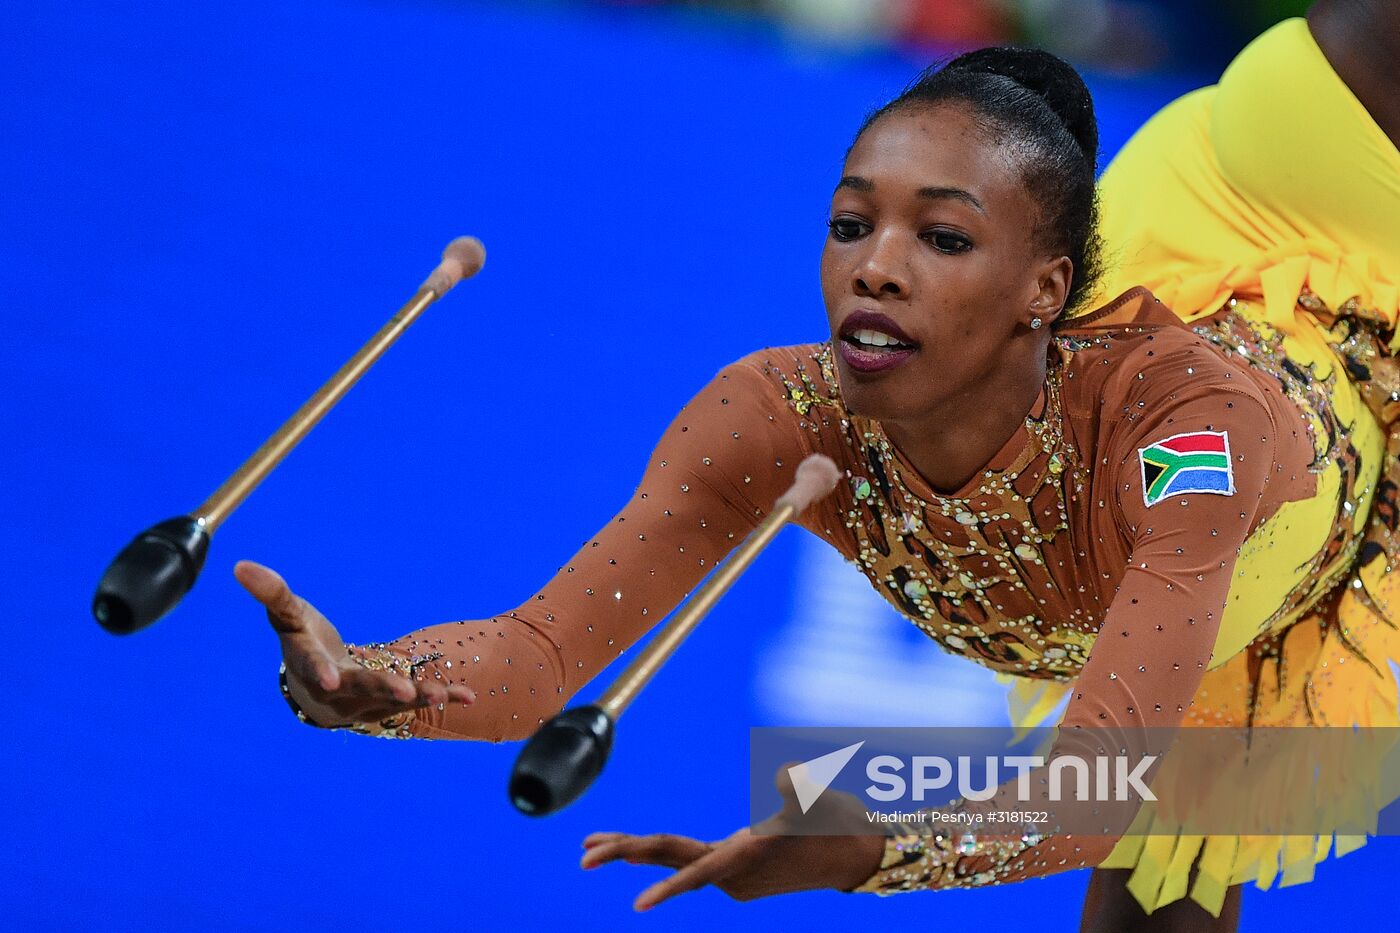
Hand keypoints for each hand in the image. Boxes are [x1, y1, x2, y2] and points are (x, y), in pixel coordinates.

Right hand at [234, 560, 474, 726]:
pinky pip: (419, 701)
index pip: (312, 669)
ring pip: (394, 702)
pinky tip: (469, 696)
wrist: (322, 690)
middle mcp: (340, 691)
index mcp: (310, 666)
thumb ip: (272, 594)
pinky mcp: (394, 702)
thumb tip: (240, 565)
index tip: (327, 679)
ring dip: (418, 697)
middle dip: (381, 689)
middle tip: (401, 690)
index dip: (319, 672)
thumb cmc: (304, 644)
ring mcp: (368, 701)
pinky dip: (444, 697)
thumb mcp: (289, 618)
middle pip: (361, 689)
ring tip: (440, 695)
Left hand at [578, 762, 885, 910]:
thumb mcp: (821, 798)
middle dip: (624, 855)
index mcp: (747, 855)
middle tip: (580, 856)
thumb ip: (800, 786)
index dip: (668, 885)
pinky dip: (659, 857)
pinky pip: (688, 864)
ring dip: (633, 853)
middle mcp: (734, 872)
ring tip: (588, 849)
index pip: (697, 870)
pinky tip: (633, 852)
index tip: (637, 906)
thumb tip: (783, 776)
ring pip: (674, 862)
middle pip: (670, 859)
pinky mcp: (736, 874)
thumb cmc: (840, 822)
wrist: (859, 856)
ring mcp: (733, 876)